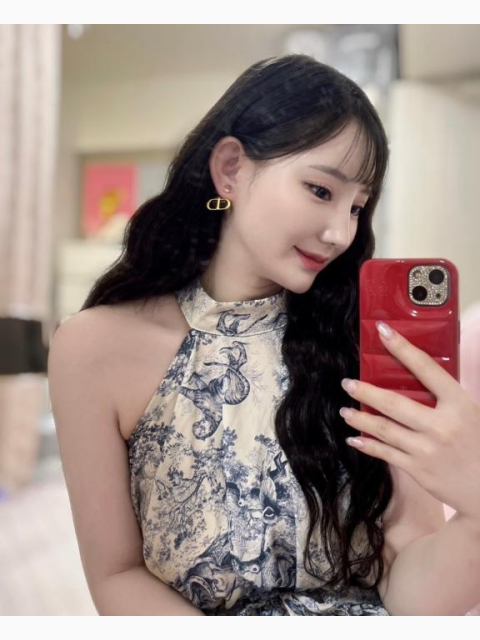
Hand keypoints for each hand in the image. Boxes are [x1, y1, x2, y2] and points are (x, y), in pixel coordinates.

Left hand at [339, 321, 479, 526]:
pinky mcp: (418, 470)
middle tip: (347, 383)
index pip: (426, 368)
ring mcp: (427, 449)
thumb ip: (447, 396)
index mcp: (459, 404)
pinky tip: (353, 438)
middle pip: (393, 403)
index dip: (402, 348)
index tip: (383, 332)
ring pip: (383, 429)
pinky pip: (386, 454)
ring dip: (360, 419)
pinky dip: (367, 445)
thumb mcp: (473, 412)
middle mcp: (442, 425)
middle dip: (365, 391)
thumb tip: (417, 372)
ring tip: (345, 410)